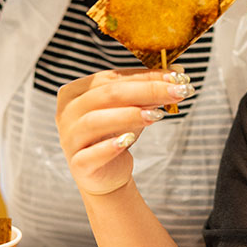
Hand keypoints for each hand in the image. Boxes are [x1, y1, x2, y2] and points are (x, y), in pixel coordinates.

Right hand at [55, 67, 193, 196]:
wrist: (107, 175)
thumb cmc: (117, 134)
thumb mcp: (133, 108)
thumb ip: (148, 90)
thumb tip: (177, 71)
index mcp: (77, 91)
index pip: (113, 77)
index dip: (146, 75)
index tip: (177, 76)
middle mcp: (68, 112)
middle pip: (108, 95)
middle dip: (147, 91)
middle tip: (178, 91)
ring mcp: (70, 138)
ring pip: (96, 121)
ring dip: (128, 115)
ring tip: (157, 114)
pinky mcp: (78, 164)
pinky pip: (91, 154)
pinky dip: (109, 146)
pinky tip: (128, 140)